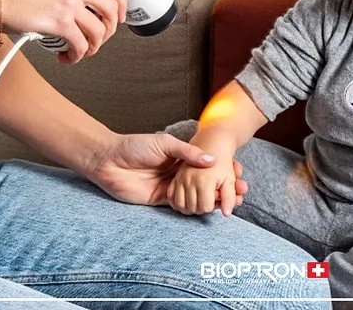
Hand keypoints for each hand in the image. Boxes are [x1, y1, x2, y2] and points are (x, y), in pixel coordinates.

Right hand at [0, 0, 126, 63]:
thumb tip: (87, 4)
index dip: (121, 2)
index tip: (120, 15)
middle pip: (111, 10)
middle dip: (110, 29)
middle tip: (101, 38)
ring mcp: (70, 3)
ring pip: (99, 30)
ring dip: (94, 46)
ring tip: (83, 50)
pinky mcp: (60, 22)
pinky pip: (81, 44)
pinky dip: (78, 55)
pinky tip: (68, 56)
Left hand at [87, 132, 247, 206]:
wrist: (109, 160)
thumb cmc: (135, 146)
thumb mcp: (165, 143)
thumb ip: (188, 153)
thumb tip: (212, 160)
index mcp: (180, 156)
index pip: (206, 164)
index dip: (223, 168)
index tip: (239, 172)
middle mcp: (178, 172)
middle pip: (205, 181)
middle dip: (224, 186)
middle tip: (243, 190)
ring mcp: (171, 187)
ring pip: (197, 195)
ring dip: (215, 198)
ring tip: (233, 201)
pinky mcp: (161, 200)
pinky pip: (182, 205)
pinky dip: (196, 207)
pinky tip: (211, 208)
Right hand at [167, 154, 237, 217]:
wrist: (211, 144)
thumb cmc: (223, 163)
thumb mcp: (230, 178)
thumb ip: (229, 197)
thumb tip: (227, 214)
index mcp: (204, 181)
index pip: (205, 207)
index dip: (213, 206)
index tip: (216, 198)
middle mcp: (189, 180)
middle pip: (193, 208)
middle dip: (202, 208)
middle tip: (209, 200)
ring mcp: (180, 179)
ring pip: (181, 205)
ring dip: (189, 207)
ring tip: (199, 201)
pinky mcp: (174, 178)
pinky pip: (171, 197)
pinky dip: (177, 202)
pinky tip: (187, 200)